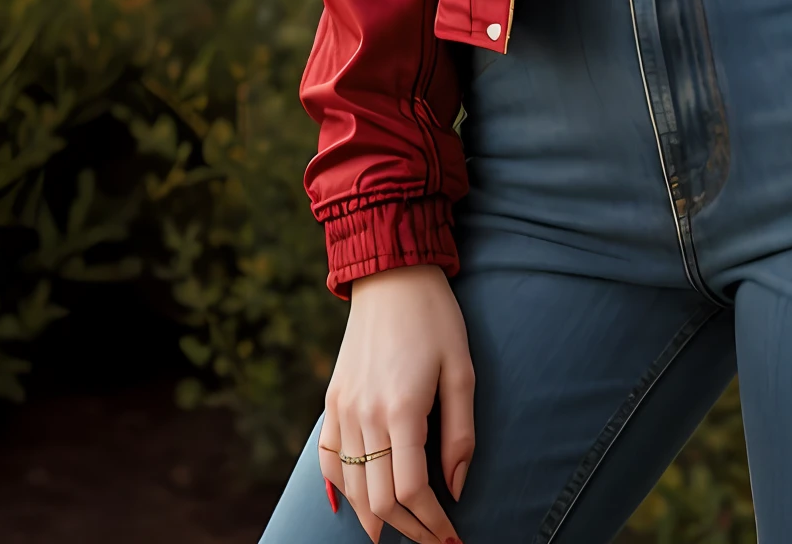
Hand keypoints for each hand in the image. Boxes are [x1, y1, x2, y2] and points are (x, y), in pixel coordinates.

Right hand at [320, 263, 474, 542]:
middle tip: (434, 539)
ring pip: (351, 487)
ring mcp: (343, 408)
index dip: (434, 524)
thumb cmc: (435, 318)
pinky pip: (329, 459)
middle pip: (379, 500)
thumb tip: (456, 488)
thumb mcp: (462, 370)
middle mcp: (365, 414)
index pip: (412, 491)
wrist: (391, 273)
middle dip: (410, 529)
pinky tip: (357, 503)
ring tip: (403, 530)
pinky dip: (342, 490)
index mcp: (401, 408)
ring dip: (376, 517)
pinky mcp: (332, 400)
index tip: (453, 537)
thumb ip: (460, 435)